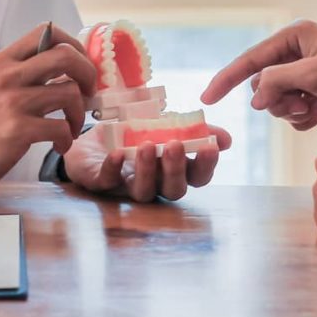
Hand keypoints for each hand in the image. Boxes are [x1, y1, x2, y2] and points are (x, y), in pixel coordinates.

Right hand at [0, 23, 96, 192]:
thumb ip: (24, 72)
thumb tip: (67, 66)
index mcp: (4, 61)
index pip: (47, 33)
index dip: (74, 46)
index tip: (82, 66)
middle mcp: (8, 76)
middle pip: (66, 56)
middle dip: (88, 74)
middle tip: (89, 93)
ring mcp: (13, 102)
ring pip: (70, 93)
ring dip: (80, 113)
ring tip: (72, 127)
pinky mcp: (18, 129)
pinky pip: (61, 127)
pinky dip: (67, 139)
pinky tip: (59, 145)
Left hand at [63, 126, 232, 202]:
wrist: (89, 136)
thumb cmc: (133, 132)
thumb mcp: (164, 124)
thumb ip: (194, 131)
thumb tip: (227, 140)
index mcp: (173, 169)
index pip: (197, 177)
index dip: (206, 165)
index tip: (210, 146)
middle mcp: (155, 182)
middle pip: (173, 190)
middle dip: (176, 169)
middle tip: (175, 145)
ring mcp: (127, 186)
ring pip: (144, 192)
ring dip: (147, 170)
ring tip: (147, 146)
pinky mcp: (100, 182)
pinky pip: (107, 182)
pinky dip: (113, 169)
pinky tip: (117, 154)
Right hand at [201, 20, 316, 130]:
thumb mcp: (314, 74)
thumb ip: (277, 82)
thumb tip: (256, 99)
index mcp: (293, 35)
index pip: (249, 60)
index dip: (226, 80)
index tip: (207, 100)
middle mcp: (297, 51)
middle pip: (263, 85)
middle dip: (277, 100)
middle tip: (301, 102)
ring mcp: (307, 72)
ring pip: (279, 101)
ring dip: (292, 110)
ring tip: (314, 106)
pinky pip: (296, 110)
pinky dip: (305, 116)